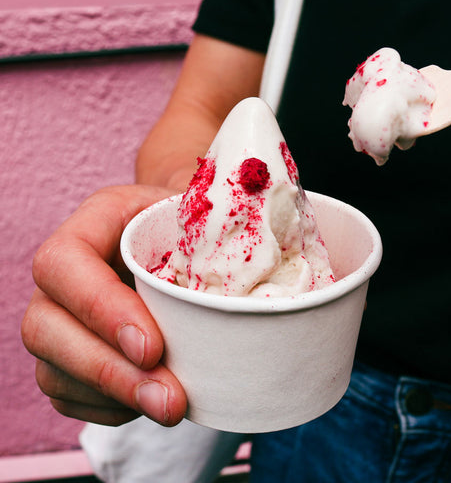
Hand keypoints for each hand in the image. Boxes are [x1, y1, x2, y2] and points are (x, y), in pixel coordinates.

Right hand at [21, 185, 187, 425]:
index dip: (100, 310)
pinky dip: (109, 408)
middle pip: (44, 328)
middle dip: (108, 371)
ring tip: (170, 406)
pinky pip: (68, 396)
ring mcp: (58, 316)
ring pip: (53, 370)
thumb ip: (208, 236)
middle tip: (169, 399)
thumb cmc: (195, 224)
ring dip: (113, 397)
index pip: (64, 263)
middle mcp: (63, 272)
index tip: (153, 347)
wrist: (187, 236)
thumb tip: (235, 293)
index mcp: (94, 220)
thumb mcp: (202, 214)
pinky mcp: (65, 356)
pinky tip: (149, 403)